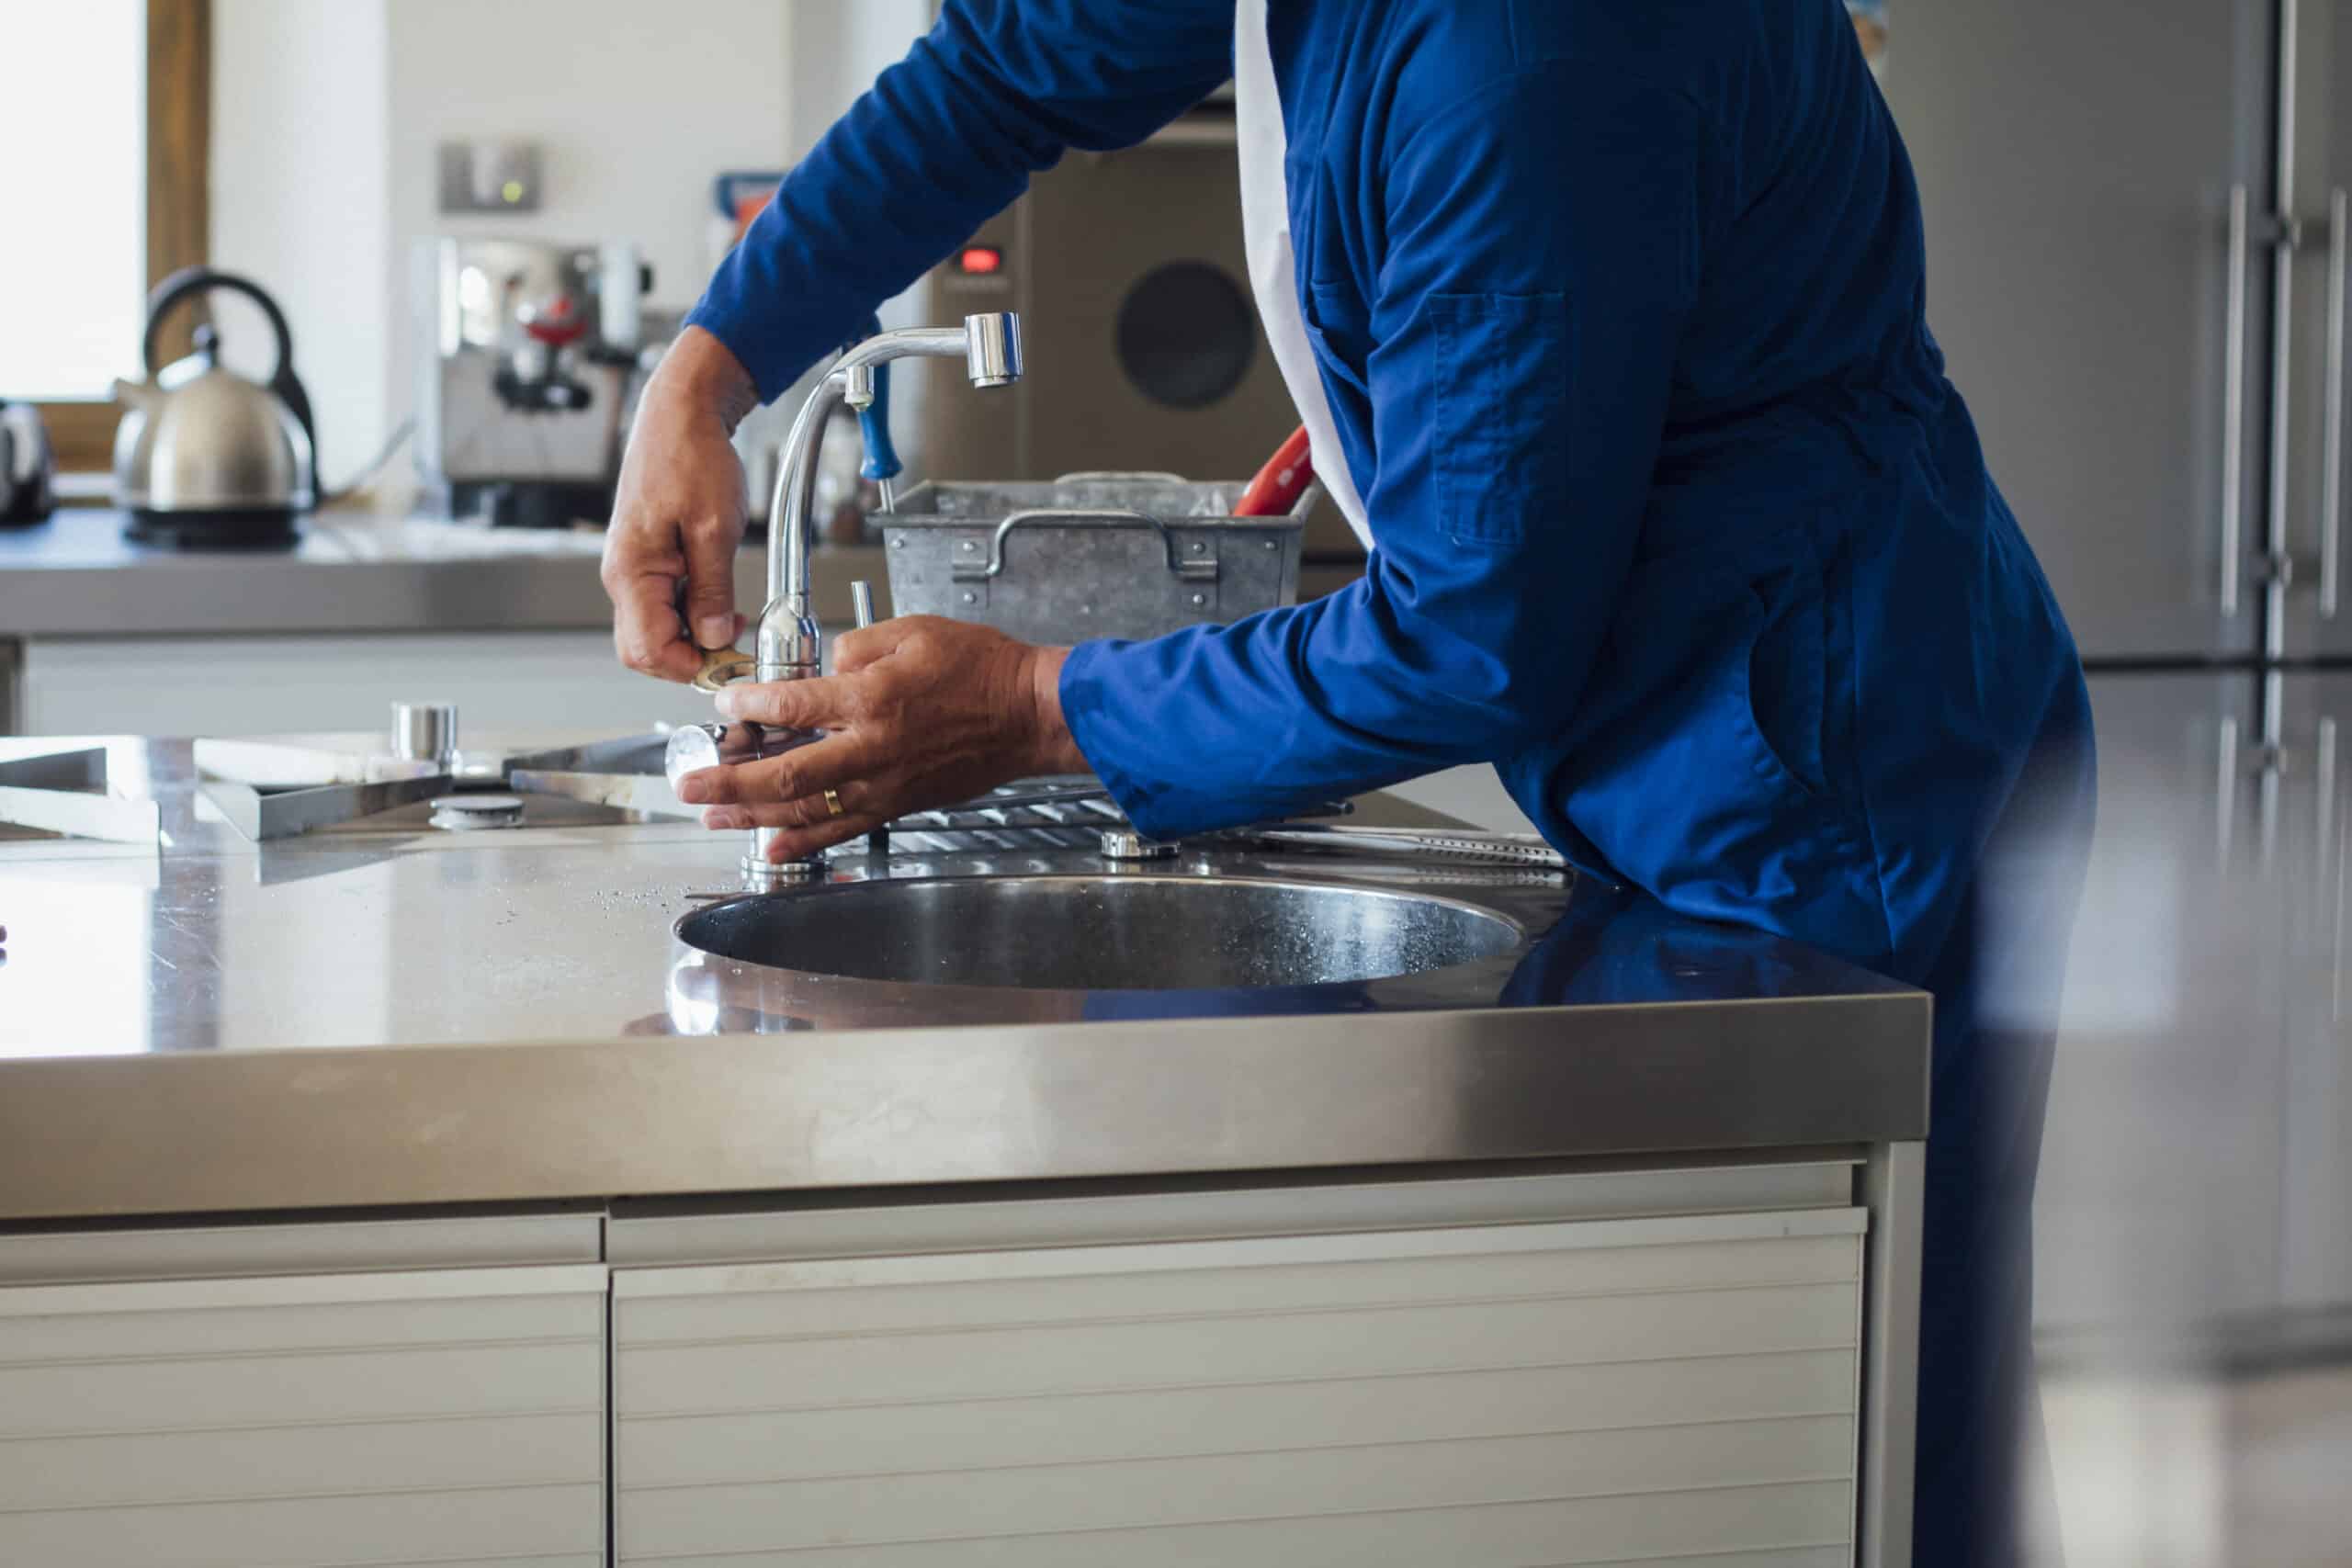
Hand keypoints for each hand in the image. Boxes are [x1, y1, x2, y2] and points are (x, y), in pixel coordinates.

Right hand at [601, 327, 759, 682]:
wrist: (681, 413)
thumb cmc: (691, 456)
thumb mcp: (715, 527)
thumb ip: (712, 589)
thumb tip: (715, 637)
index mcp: (631, 572)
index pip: (647, 651)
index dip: (690, 666)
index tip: (730, 659)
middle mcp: (624, 576)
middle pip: (645, 649)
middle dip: (690, 658)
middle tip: (735, 646)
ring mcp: (634, 570)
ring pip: (656, 631)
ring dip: (694, 636)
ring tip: (733, 619)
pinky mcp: (648, 562)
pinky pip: (664, 606)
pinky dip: (692, 615)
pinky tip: (720, 603)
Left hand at [676, 616, 1088, 859]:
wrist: (1028, 714)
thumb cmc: (980, 669)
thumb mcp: (913, 631)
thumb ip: (856, 647)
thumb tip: (823, 668)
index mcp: (873, 698)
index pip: (792, 705)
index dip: (749, 704)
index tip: (724, 703)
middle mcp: (872, 748)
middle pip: (785, 774)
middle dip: (729, 781)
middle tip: (690, 783)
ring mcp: (884, 783)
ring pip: (806, 809)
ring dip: (753, 816)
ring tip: (714, 815)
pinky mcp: (898, 804)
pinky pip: (843, 829)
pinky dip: (804, 843)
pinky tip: (771, 846)